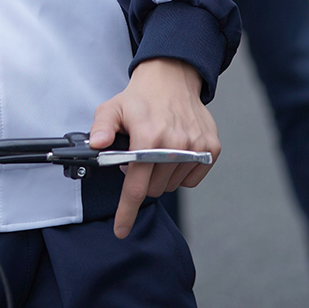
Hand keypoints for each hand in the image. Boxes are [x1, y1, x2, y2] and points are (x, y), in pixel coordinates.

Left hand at [90, 58, 219, 239]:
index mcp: (148, 136)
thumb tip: (97, 144)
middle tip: (139, 157)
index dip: (127, 211)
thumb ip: (101, 128)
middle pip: (154, 189)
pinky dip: (181, 173)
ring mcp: (196, 146)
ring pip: (172, 186)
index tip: (121, 230)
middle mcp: (175, 144)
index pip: (136, 186)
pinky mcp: (211, 148)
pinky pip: (192, 179)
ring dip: (162, 175)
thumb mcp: (112, 107)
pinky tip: (175, 152)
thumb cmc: (140, 97)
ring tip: (157, 150)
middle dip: (143, 180)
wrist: (172, 77)